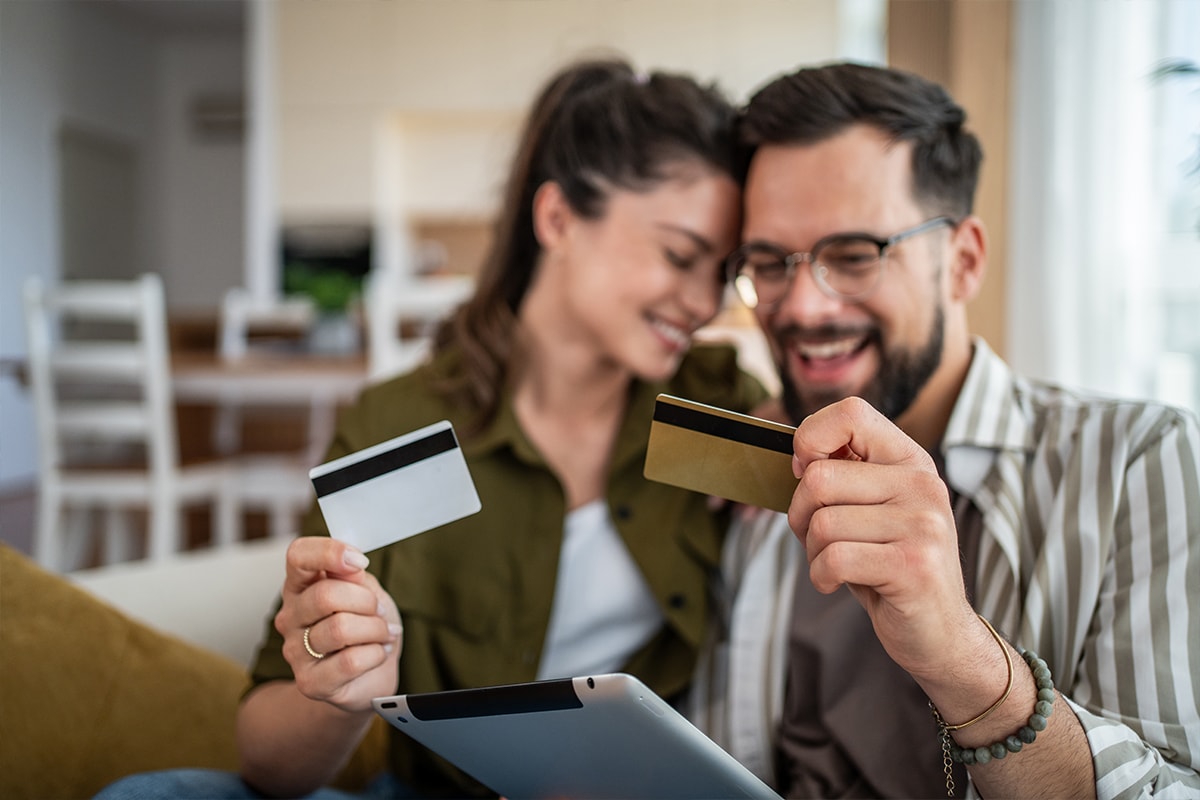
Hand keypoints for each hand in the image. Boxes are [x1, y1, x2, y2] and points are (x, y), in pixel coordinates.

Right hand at [275, 537, 401, 712]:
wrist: (370, 676)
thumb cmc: (365, 627)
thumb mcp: (367, 591)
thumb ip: (354, 576)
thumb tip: (350, 565)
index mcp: (301, 585)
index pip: (298, 556)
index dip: (330, 552)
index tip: (360, 562)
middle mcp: (290, 616)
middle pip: (325, 595)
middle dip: (366, 601)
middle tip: (379, 610)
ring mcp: (295, 651)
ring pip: (340, 629)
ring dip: (375, 629)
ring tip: (383, 633)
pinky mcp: (309, 682)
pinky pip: (350, 661)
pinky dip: (375, 654)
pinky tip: (378, 653)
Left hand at [787, 397, 975, 681]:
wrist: (938, 633)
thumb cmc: (888, 566)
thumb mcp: (869, 511)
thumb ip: (841, 476)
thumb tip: (796, 456)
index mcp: (910, 461)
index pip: (850, 413)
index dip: (810, 438)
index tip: (805, 471)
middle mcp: (922, 484)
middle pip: (819, 477)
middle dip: (800, 515)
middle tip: (819, 539)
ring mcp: (923, 524)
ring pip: (821, 523)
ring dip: (812, 553)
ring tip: (838, 565)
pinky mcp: (913, 565)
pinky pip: (833, 559)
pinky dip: (821, 576)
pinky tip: (838, 584)